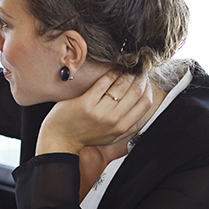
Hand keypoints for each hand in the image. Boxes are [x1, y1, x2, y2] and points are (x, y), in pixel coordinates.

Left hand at [36, 73, 152, 154]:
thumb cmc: (85, 135)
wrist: (60, 140)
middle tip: (137, 69)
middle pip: (135, 92)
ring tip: (125, 68)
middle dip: (139, 77)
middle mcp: (113, 121)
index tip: (145, 80)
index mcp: (122, 128)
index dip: (148, 88)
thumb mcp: (111, 136)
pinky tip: (112, 70)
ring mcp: (99, 112)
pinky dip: (110, 74)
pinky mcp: (86, 104)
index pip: (145, 103)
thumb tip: (141, 112)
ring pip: (122, 86)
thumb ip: (127, 127)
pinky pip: (103, 83)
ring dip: (126, 73)